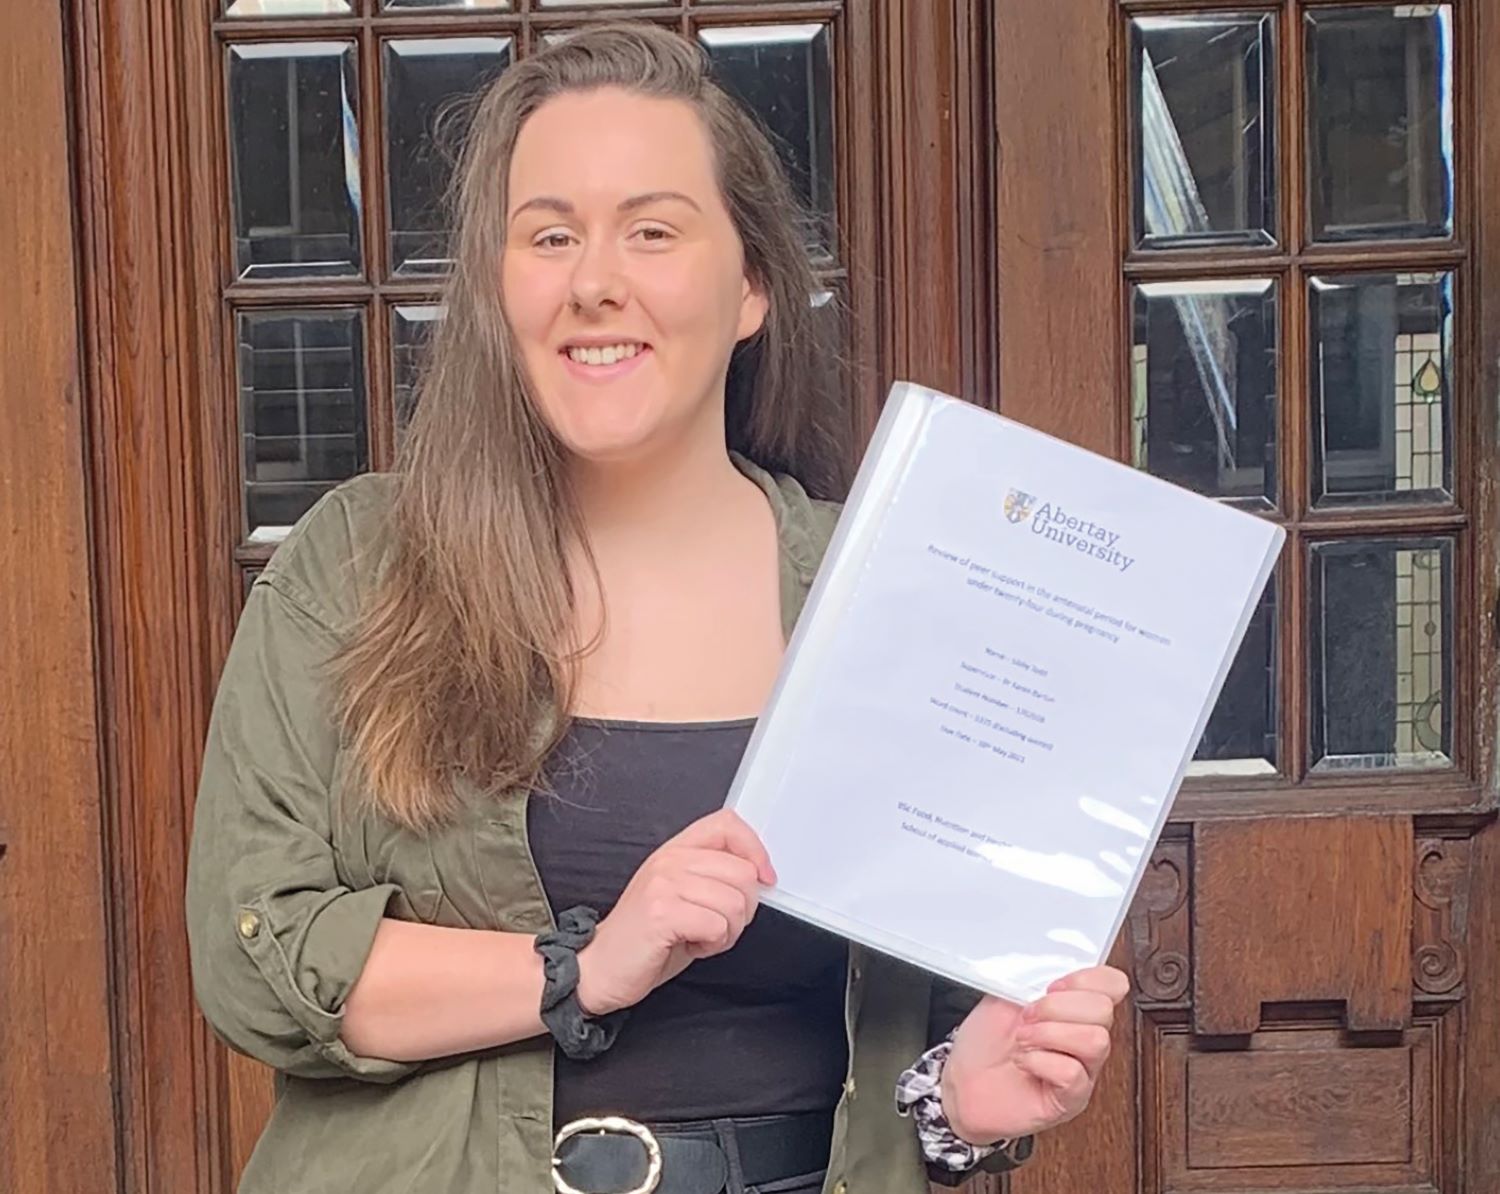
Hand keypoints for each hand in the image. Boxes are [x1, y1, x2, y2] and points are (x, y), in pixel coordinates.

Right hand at [575, 809, 774, 1014]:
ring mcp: (664, 884)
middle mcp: (669, 860)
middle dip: (743, 909)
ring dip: (728, 931)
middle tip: (717, 925)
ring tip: (700, 937)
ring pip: (735, 902)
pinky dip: (713, 944)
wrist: (598, 968)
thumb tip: (758, 876)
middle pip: (743, 872)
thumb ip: (714, 878)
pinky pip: (717, 925)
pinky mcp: (662, 912)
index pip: (728, 824)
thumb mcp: (682, 896)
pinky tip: (691, 945)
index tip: (763, 878)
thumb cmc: (644, 938)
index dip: (756, 850)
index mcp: (676, 850)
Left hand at [940, 966, 1129, 1144]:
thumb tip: (1055, 963)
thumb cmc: (983, 1044)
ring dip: (1049, 1034)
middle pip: (1104, 1010)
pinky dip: (1040, 1061)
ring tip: (1023, 1039)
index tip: (1051, 986)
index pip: (1112, 985)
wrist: (960, 1084)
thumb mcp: (1004, 995)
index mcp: (1074, 1009)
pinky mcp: (1071, 1101)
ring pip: (1096, 1041)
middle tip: (1027, 1016)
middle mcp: (1084, 1039)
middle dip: (1057, 1007)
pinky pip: (1072, 1073)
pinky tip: (1023, 1062)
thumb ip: (1034, 978)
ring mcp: (1083, 1072)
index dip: (1086, 979)